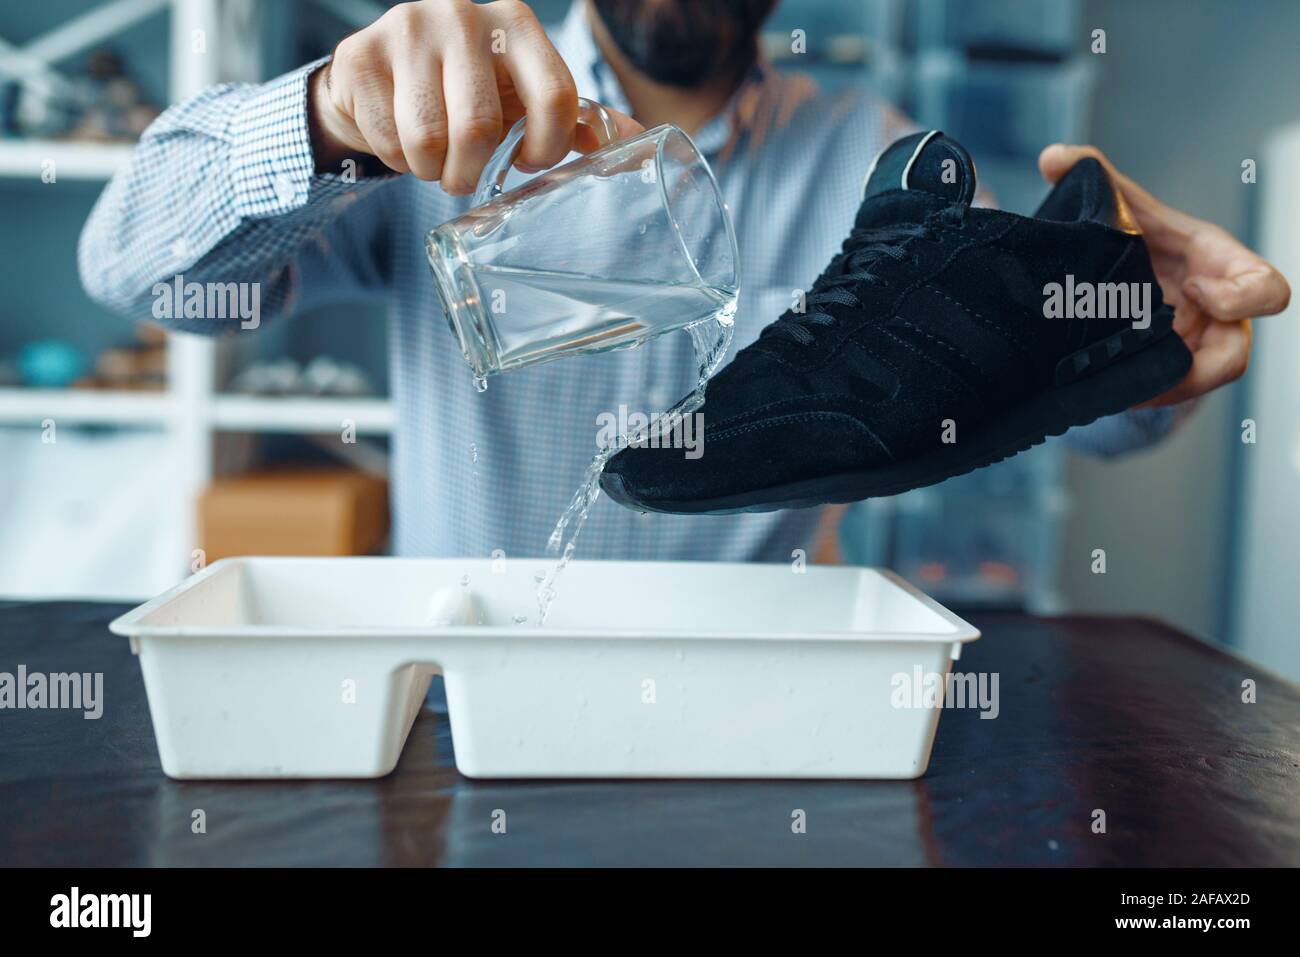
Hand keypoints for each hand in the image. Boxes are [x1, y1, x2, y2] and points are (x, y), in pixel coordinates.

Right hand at [308, 0, 641, 192]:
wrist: (380, 74)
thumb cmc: (468, 91)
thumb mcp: (524, 98)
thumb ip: (578, 120)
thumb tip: (640, 145)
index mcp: (517, 23)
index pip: (556, 97)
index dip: (546, 147)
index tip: (528, 161)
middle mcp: (463, 14)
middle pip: (480, 128)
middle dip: (473, 172)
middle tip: (466, 176)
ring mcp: (406, 30)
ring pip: (429, 141)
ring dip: (433, 171)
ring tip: (434, 159)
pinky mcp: (359, 57)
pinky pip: (388, 142)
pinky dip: (396, 159)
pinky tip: (399, 137)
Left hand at [1039, 144, 1290, 406]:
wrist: (1119, 275)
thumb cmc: (1138, 236)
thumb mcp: (1121, 206)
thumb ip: (1094, 175)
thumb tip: (1053, 157)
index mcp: (1217, 266)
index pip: (1264, 288)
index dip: (1239, 295)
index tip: (1192, 286)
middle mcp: (1216, 312)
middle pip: (1235, 355)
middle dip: (1199, 364)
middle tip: (1150, 350)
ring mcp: (1194, 346)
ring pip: (1198, 383)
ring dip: (1166, 387)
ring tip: (1126, 386)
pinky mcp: (1168, 371)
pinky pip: (1166, 393)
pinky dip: (1144, 395)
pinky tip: (1112, 393)